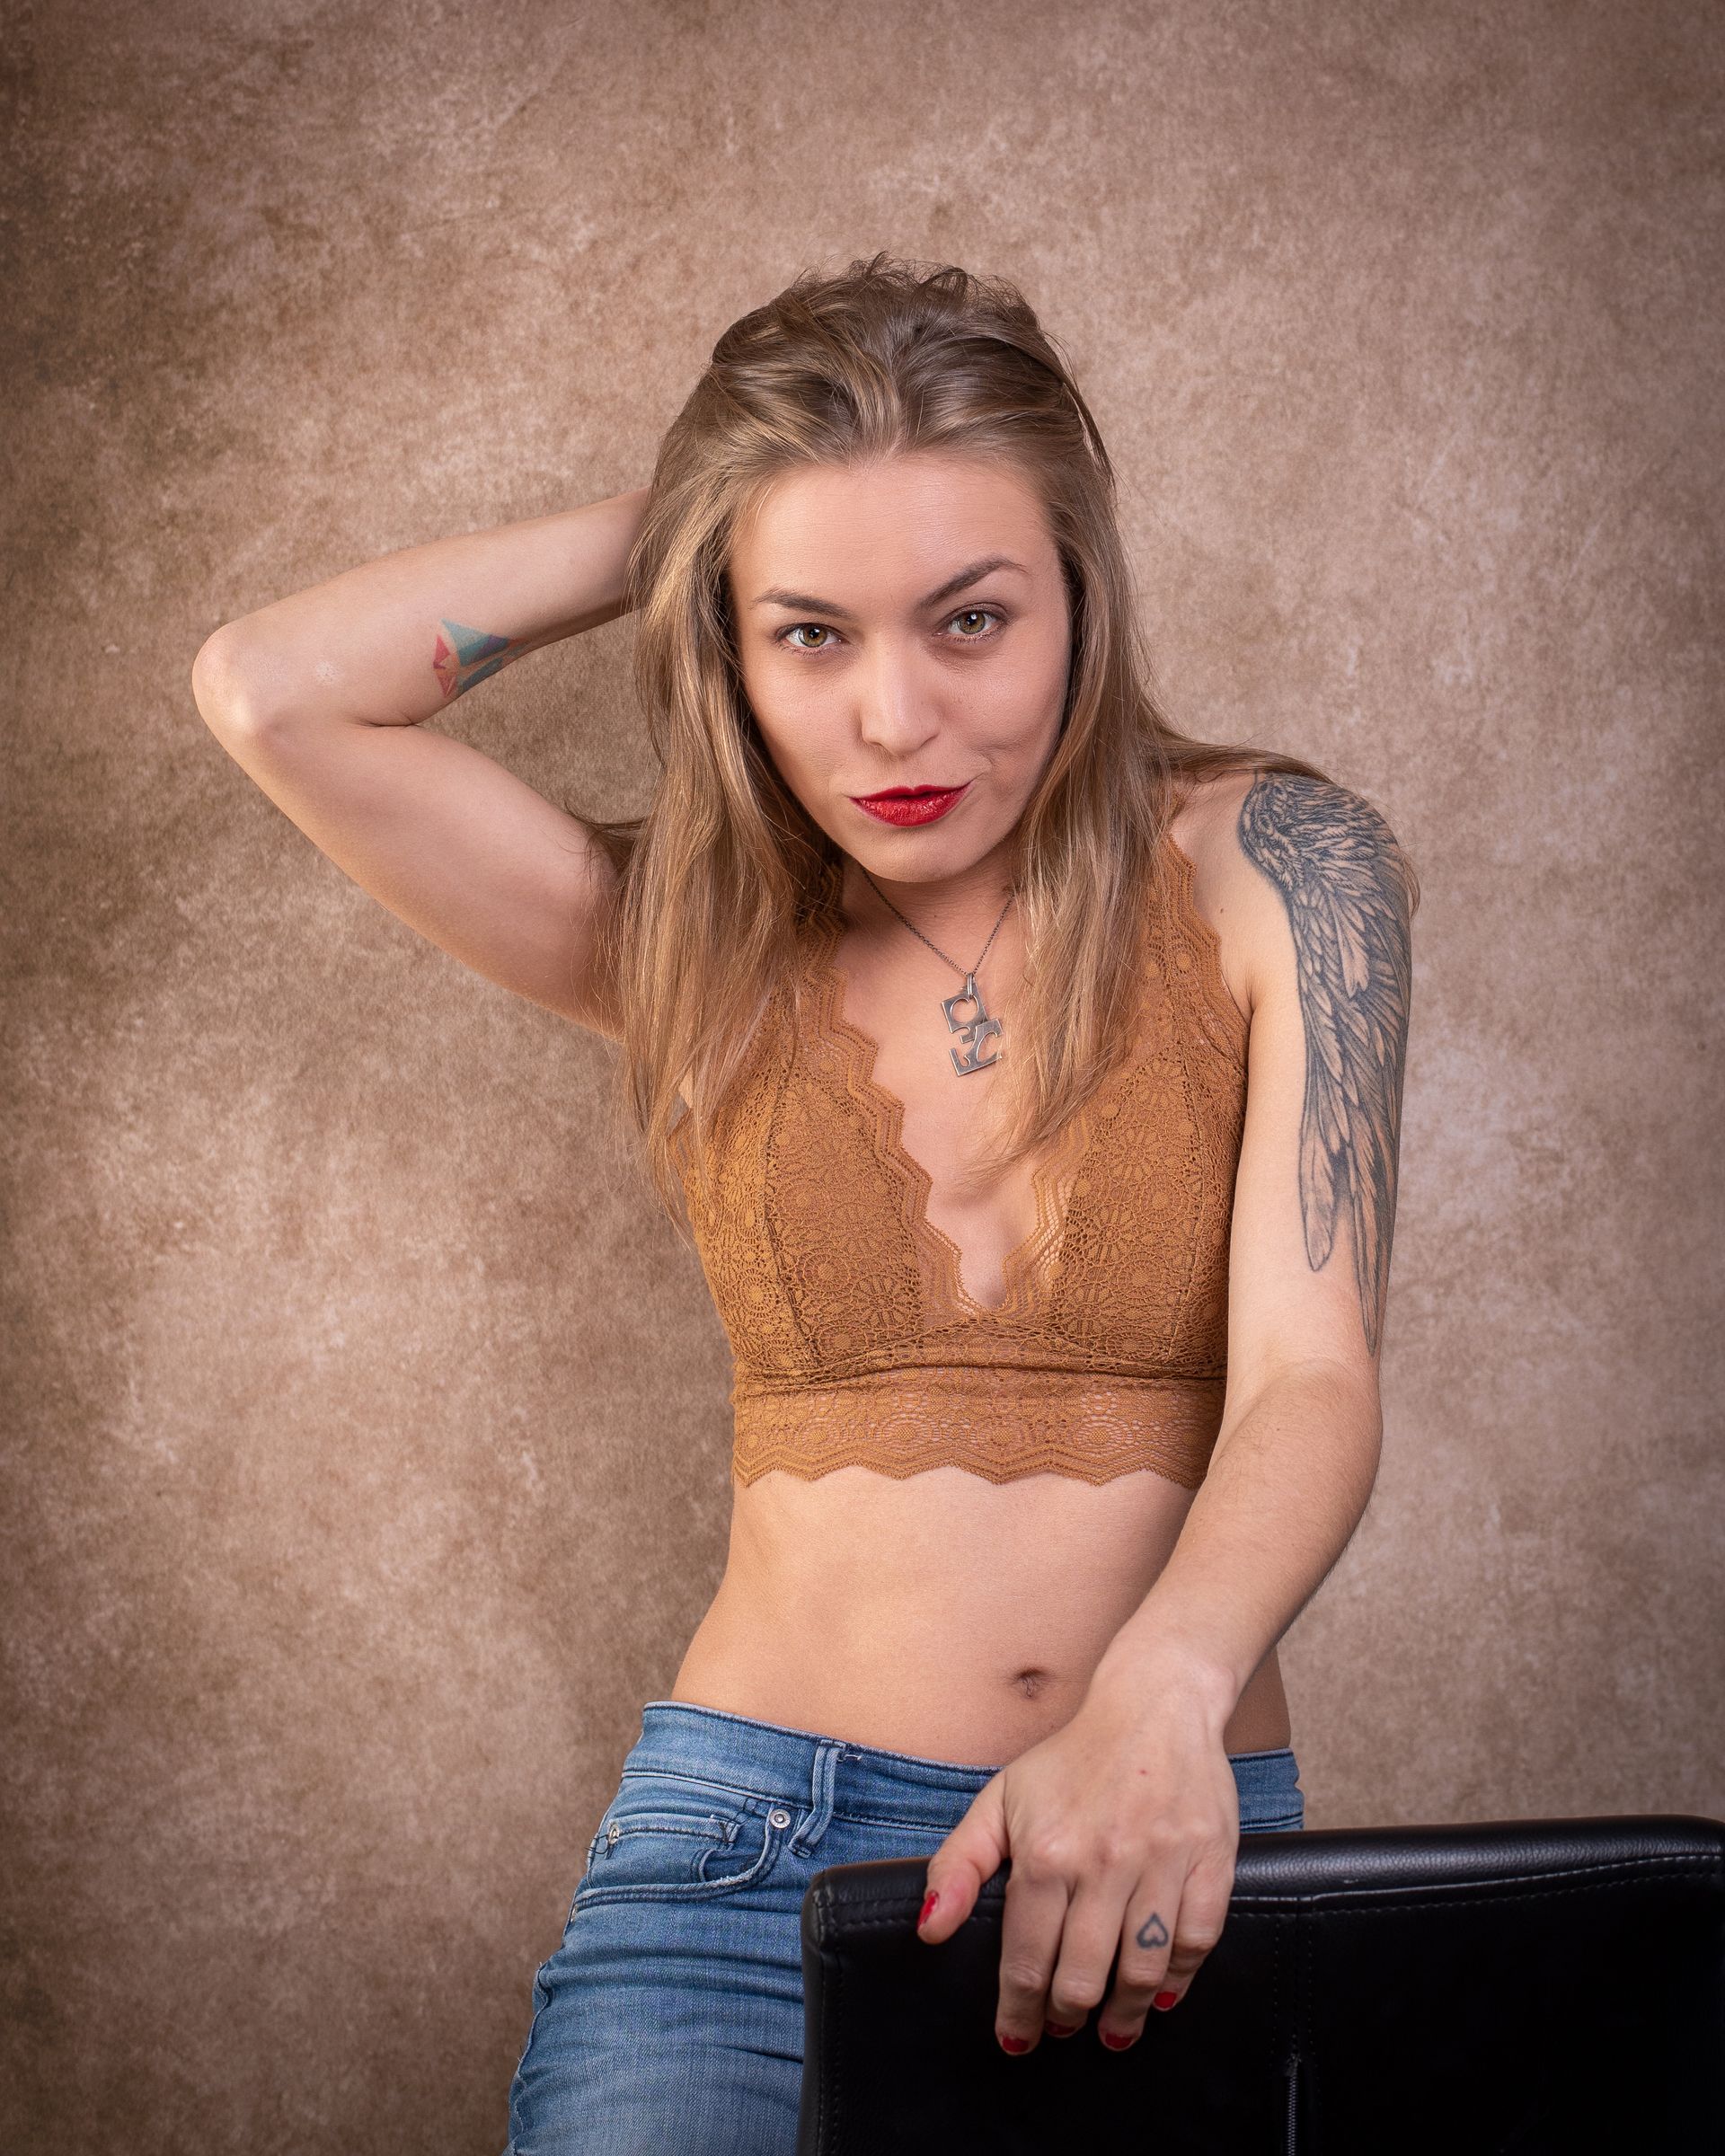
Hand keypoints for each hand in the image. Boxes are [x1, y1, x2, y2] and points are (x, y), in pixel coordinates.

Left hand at [914, 1679, 1240, 2051]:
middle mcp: (1102, 1863)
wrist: (1154, 1707)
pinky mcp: (1210, 1860)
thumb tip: (930, 1930)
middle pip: (1083, 1977)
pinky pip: (1197, 1941)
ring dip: (1123, 2014)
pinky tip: (1162, 1994)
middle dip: (1067, 2016)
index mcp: (1045, 1852)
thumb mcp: (1000, 1799)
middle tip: (1062, 2027)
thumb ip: (959, 1865)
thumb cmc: (1071, 1759)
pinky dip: (1179, 1979)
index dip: (1019, 2011)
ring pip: (1142, 1970)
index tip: (1016, 2037)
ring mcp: (1160, 1863)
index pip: (1026, 1959)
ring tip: (1110, 2029)